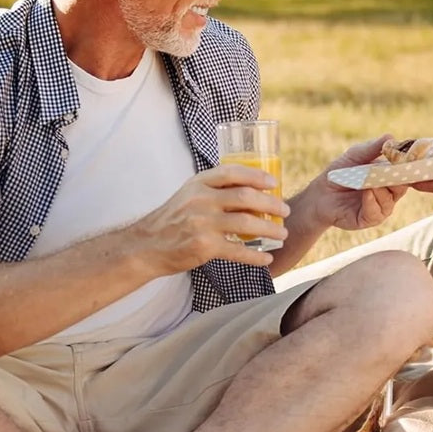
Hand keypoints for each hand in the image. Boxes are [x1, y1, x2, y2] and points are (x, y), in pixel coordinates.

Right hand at [133, 165, 288, 271]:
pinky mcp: (204, 247)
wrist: (147, 246)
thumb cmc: (173, 220)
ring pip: (246, 223)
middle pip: (245, 197)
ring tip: (283, 234)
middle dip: (271, 204)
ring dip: (270, 229)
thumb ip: (214, 190)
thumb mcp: (189, 195)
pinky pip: (238, 251)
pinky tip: (267, 258)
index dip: (256, 176)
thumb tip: (252, 190)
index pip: (231, 172)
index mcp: (198, 184)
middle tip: (285, 210)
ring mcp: (202, 224)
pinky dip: (256, 256)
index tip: (274, 182)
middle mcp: (200, 200)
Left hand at [306, 135, 407, 231]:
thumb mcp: (356, 155)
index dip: (409, 167)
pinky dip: (372, 201)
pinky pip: (376, 213)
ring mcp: (379, 208)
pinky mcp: (368, 219)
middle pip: (402, 188)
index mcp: (389, 178)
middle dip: (398, 179)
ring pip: (389, 201)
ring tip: (371, 181)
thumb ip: (373, 148)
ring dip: (381, 190)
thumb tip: (391, 137)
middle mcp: (388, 194)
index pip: (405, 173)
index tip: (409, 159)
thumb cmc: (341, 172)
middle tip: (393, 170)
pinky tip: (366, 192)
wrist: (320, 193)